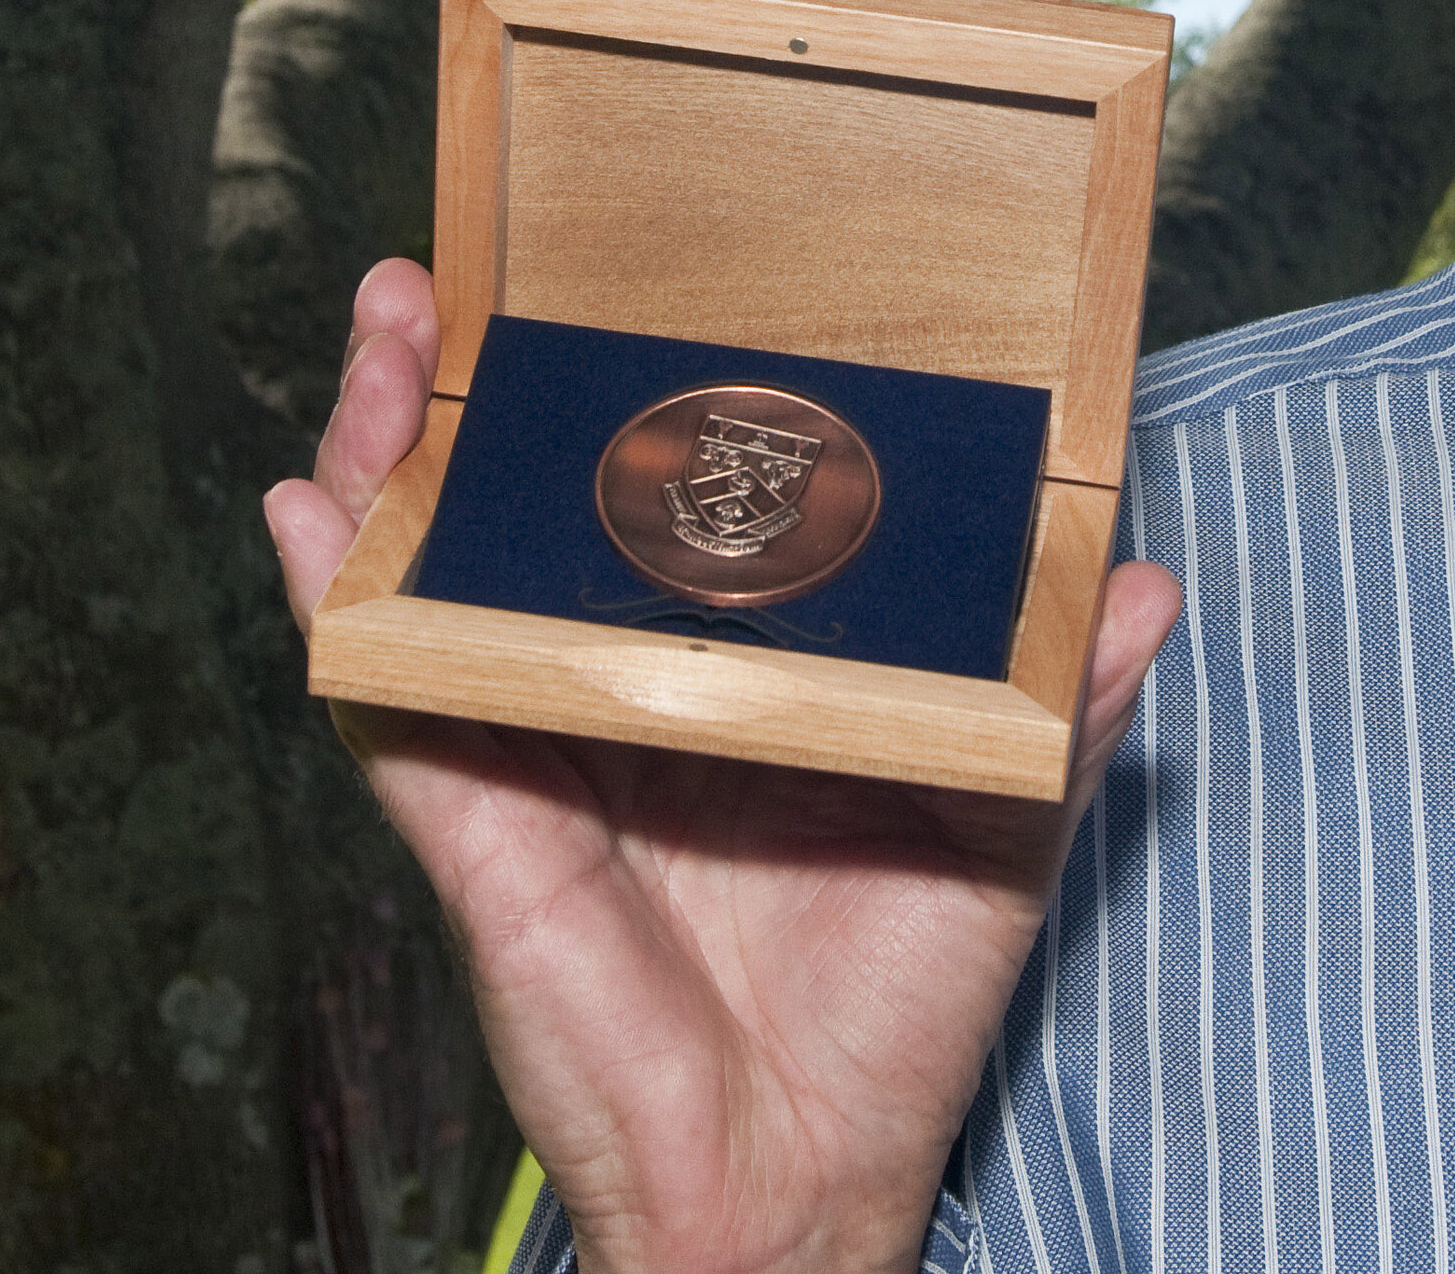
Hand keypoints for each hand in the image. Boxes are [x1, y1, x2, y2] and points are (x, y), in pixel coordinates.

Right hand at [268, 259, 1183, 1273]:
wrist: (808, 1178)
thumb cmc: (890, 1013)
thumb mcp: (1000, 826)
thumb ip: (1066, 706)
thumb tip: (1150, 586)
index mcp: (710, 680)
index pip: (632, 511)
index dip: (601, 400)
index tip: (598, 283)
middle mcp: (599, 699)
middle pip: (500, 520)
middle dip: (455, 395)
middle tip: (437, 276)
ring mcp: (526, 756)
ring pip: (423, 581)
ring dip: (381, 455)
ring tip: (379, 336)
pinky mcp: (483, 832)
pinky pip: (390, 705)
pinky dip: (336, 606)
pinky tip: (304, 518)